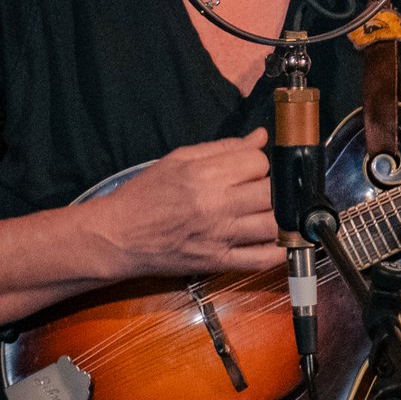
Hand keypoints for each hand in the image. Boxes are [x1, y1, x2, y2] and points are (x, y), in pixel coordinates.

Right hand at [88, 128, 282, 279]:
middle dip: (272, 186)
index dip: (259, 161)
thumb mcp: (178, 159)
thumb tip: (259, 137)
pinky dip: (279, 250)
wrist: (118, 236)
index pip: (257, 161)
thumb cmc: (145, 195)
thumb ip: (223, 148)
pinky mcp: (219, 262)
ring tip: (269, 210)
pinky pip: (261, 260)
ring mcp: (219, 237)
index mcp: (203, 176)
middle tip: (260, 188)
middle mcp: (215, 206)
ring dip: (280, 215)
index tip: (251, 167)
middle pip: (270, 191)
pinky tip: (281, 239)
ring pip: (273, 224)